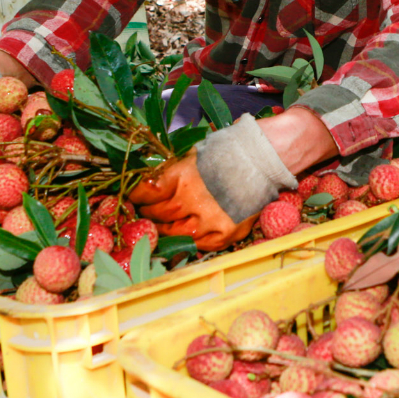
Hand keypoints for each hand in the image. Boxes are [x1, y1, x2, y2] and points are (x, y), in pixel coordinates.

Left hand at [128, 152, 255, 251]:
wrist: (262, 161)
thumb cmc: (224, 153)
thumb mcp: (192, 154)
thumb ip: (170, 170)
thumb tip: (147, 182)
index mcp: (182, 176)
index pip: (147, 193)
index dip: (137, 197)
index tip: (136, 198)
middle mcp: (193, 200)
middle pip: (159, 215)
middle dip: (150, 213)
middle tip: (149, 211)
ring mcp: (209, 220)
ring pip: (175, 234)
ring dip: (165, 230)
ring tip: (165, 223)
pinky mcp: (224, 234)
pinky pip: (198, 245)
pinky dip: (189, 239)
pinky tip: (188, 231)